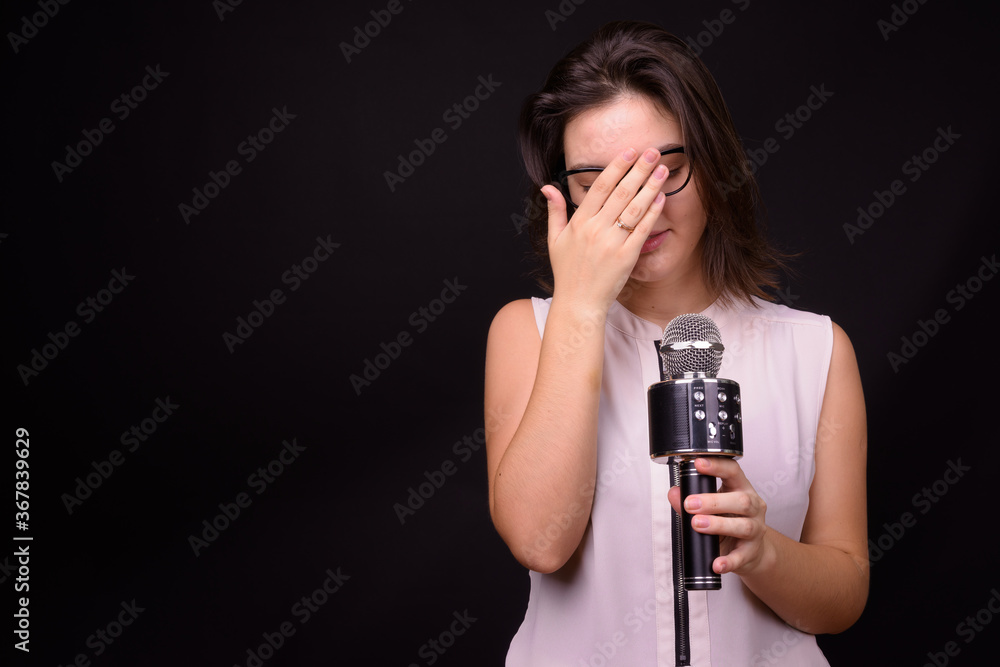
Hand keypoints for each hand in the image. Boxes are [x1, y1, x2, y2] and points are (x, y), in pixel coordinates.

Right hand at [541, 147, 667, 311]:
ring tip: (663, 170)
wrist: (578, 302)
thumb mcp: (555, 239)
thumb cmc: (567, 272)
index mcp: (579, 222)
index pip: (599, 187)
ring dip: (651, 186)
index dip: (616, 167)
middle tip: (653, 151)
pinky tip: (662, 198)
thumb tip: (548, 187)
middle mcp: (595, 230)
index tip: (629, 151)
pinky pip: (642, 230)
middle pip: (621, 192)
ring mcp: (612, 243)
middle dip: (639, 169)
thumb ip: (555, 210)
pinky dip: (653, 213)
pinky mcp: (626, 257)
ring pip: (634, 208)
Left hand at [667, 457, 769, 575]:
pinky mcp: (752, 552)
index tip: (698, 463)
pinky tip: (716, 563)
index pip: (733, 471)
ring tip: (697, 524)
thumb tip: (674, 493)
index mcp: (742, 489)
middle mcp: (753, 507)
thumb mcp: (712, 507)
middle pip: (740, 500)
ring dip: (718, 525)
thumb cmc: (730, 521)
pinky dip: (728, 561)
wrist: (751, 551)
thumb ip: (691, 499)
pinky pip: (741, 556)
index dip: (717, 465)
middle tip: (690, 504)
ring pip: (743, 526)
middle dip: (713, 501)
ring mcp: (756, 529)